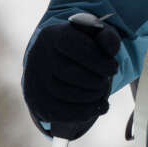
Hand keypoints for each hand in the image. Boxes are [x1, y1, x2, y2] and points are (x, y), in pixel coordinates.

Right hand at [22, 14, 120, 139]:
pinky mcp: (36, 101)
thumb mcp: (97, 37)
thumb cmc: (84, 47)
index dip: (98, 59)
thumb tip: (111, 46)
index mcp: (52, 35)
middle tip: (107, 82)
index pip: (74, 46)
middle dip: (97, 81)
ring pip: (66, 94)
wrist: (59, 63)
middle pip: (71, 73)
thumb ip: (107, 37)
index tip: (113, 68)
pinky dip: (85, 112)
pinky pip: (60, 112)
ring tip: (102, 92)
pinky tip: (99, 107)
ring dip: (92, 96)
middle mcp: (37, 56)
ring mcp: (34, 80)